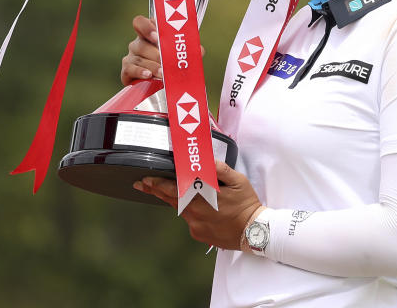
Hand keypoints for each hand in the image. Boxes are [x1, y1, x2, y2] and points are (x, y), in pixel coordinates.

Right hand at [120, 15, 204, 85]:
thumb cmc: (168, 64)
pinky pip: (131, 69)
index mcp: (149, 34)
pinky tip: (148, 75)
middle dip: (156, 52)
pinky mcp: (126, 70)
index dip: (147, 27)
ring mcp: (131, 56)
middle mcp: (138, 43)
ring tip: (164, 73)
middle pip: (142, 43)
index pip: (140, 22)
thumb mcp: (178, 55)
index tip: (157, 35)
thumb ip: (188, 50)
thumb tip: (200, 50)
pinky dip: (140, 72)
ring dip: (153, 66)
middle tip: (166, 59)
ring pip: (140, 58)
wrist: (154, 86)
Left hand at [133, 160, 262, 250]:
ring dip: (175, 200)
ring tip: (165, 191)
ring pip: (181, 209)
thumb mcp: (238, 181)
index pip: (173, 189)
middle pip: (170, 199)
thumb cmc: (247, 204)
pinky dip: (191, 212)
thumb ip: (220, 170)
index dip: (157, 184)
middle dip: (156, 190)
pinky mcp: (199, 234)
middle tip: (142, 184)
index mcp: (202, 197)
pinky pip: (190, 220)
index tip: (145, 179)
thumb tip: (207, 161)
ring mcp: (195, 225)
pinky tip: (200, 209)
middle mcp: (195, 213)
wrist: (254, 232)